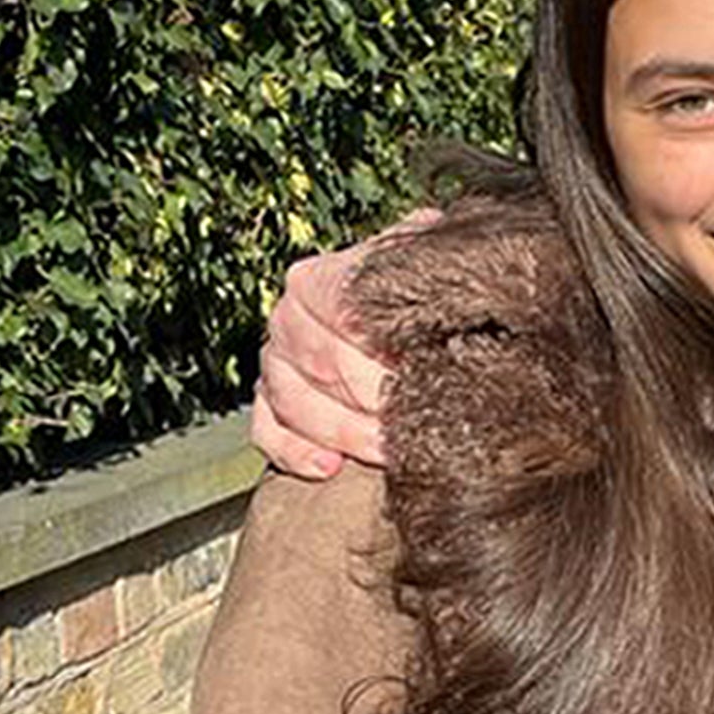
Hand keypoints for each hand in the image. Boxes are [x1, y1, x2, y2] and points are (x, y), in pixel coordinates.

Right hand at [250, 214, 432, 476]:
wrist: (402, 330)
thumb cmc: (420, 303)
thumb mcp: (429, 270)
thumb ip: (429, 260)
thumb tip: (446, 247)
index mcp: (318, 280)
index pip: (338, 314)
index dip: (381, 352)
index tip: (420, 379)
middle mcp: (287, 317)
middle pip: (321, 365)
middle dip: (370, 400)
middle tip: (414, 424)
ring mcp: (273, 362)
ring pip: (292, 401)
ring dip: (342, 431)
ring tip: (387, 450)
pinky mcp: (270, 403)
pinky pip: (267, 430)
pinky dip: (294, 451)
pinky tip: (329, 467)